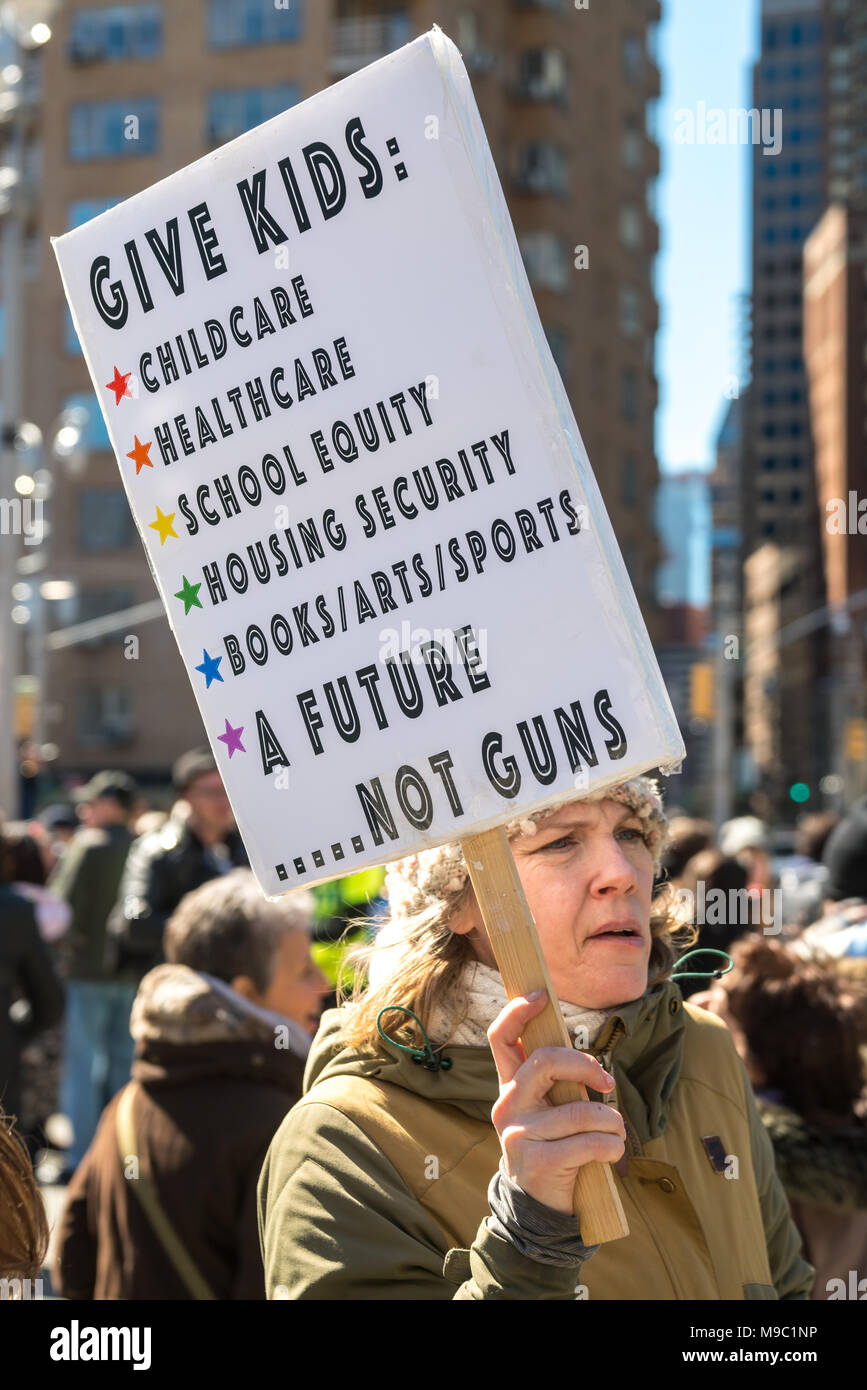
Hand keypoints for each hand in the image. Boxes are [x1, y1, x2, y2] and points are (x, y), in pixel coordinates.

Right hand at [488, 990, 625, 1214]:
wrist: (537, 1209)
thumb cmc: (551, 1147)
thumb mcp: (544, 1111)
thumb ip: (553, 1083)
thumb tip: (583, 1057)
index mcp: (509, 1087)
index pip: (501, 1038)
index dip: (517, 1011)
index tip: (540, 996)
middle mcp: (507, 1105)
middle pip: (546, 1061)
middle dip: (585, 1065)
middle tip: (607, 1082)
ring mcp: (520, 1135)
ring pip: (582, 1111)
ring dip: (613, 1122)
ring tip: (616, 1133)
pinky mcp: (540, 1162)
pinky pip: (592, 1142)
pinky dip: (613, 1146)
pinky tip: (612, 1153)